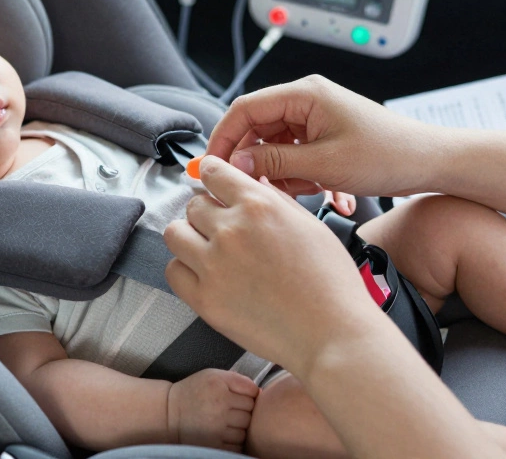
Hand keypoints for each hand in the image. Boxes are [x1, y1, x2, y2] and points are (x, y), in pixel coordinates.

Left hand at [165, 156, 382, 374]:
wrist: (332, 334)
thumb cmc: (331, 282)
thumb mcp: (312, 226)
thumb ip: (277, 200)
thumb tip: (255, 182)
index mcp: (258, 205)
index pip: (212, 171)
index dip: (212, 175)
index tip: (214, 185)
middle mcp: (230, 230)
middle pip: (193, 204)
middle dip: (207, 212)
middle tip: (224, 230)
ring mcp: (213, 265)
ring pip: (175, 234)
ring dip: (190, 238)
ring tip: (209, 251)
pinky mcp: (204, 299)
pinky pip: (173, 271)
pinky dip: (185, 270)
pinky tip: (205, 276)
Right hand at [166, 368, 257, 451]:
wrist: (170, 413)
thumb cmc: (194, 392)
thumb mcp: (212, 375)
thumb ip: (236, 379)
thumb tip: (260, 393)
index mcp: (220, 384)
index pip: (253, 391)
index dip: (249, 394)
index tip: (240, 397)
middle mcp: (220, 404)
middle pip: (251, 410)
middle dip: (245, 410)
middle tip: (232, 410)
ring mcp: (218, 426)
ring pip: (246, 428)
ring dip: (241, 427)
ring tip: (227, 422)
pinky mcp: (215, 444)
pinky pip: (238, 444)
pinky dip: (235, 440)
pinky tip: (224, 433)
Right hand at [206, 75, 442, 198]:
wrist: (430, 163)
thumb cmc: (388, 155)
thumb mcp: (324, 164)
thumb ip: (274, 161)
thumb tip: (238, 163)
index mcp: (304, 94)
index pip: (244, 109)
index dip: (224, 138)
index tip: (211, 167)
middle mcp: (307, 101)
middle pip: (258, 129)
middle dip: (254, 162)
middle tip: (251, 189)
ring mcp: (317, 118)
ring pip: (276, 147)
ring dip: (283, 175)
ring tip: (306, 193)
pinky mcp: (326, 136)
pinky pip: (297, 156)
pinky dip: (302, 178)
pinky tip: (325, 193)